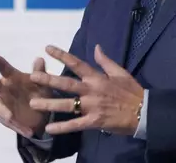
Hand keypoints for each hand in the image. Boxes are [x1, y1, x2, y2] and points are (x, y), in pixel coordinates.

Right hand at [0, 55, 51, 137]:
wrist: (42, 113)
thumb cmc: (39, 92)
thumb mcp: (43, 84)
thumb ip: (40, 73)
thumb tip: (40, 59)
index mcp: (13, 77)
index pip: (3, 68)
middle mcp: (4, 89)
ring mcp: (3, 104)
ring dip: (3, 111)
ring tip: (10, 117)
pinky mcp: (5, 118)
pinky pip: (10, 122)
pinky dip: (19, 126)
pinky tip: (28, 132)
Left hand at [29, 44, 144, 135]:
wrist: (143, 112)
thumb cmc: (131, 91)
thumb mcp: (120, 72)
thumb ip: (105, 60)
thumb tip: (96, 46)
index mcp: (97, 77)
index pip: (76, 63)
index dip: (61, 55)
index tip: (47, 48)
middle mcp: (91, 90)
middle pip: (66, 83)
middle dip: (48, 79)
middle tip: (32, 77)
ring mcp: (91, 106)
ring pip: (66, 104)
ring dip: (49, 103)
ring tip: (33, 102)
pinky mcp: (94, 121)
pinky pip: (75, 124)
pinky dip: (62, 127)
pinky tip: (49, 128)